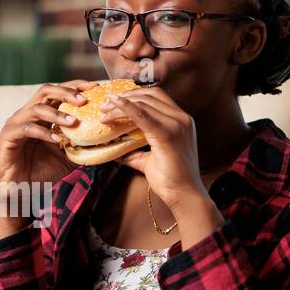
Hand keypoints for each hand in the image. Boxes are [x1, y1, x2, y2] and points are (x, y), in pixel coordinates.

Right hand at [0, 79, 101, 187]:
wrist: (19, 190)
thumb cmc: (40, 172)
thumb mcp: (66, 158)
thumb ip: (81, 147)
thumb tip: (106, 143)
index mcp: (41, 115)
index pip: (58, 93)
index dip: (75, 86)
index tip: (94, 87)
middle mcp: (27, 114)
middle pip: (46, 91)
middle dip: (66, 92)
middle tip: (84, 100)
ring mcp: (16, 123)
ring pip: (37, 108)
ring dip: (57, 114)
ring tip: (74, 122)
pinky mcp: (7, 136)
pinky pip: (27, 129)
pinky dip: (44, 132)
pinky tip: (57, 140)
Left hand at [101, 86, 208, 215]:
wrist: (185, 195)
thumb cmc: (170, 180)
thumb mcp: (148, 159)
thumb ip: (132, 151)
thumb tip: (111, 149)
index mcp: (181, 121)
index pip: (157, 97)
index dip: (134, 95)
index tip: (115, 100)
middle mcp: (181, 119)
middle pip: (150, 95)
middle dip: (125, 96)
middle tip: (105, 105)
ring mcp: (177, 124)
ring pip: (144, 103)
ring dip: (120, 105)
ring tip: (104, 112)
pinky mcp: (168, 134)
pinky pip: (142, 115)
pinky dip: (126, 109)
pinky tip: (112, 110)